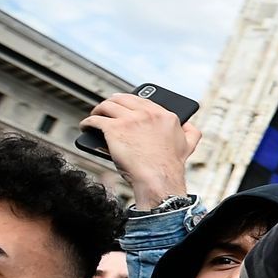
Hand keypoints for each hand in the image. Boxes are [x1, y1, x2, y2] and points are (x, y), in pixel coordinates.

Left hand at [82, 94, 200, 207]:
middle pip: (122, 98)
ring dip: (97, 110)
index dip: (129, 100)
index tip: (122, 104)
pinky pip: (94, 120)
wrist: (158, 179)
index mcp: (165, 115)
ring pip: (106, 105)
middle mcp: (147, 113)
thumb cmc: (170, 165)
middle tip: (105, 108)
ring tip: (94, 116)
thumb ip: (191, 131)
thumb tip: (188, 124)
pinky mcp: (114, 129)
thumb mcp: (189, 145)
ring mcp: (130, 120)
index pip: (142, 99)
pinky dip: (87, 123)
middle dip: (111, 101)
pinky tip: (85, 127)